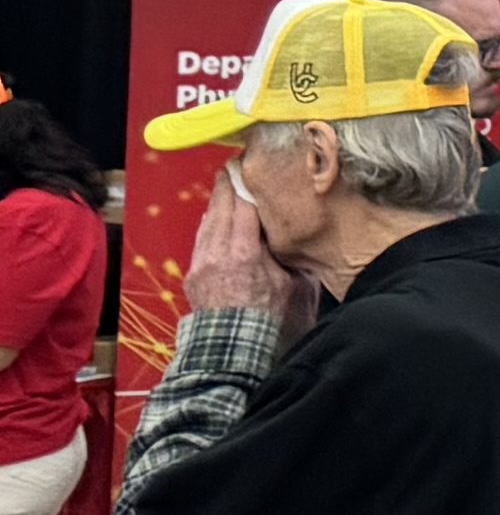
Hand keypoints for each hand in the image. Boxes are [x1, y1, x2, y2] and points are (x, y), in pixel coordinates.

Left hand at [180, 182, 300, 321]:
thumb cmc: (267, 318)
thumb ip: (286, 255)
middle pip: (222, 210)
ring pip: (208, 223)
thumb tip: (289, 236)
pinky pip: (201, 240)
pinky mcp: (194, 274)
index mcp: (245, 252)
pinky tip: (213, 217)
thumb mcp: (291, 284)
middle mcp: (219, 252)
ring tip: (222, 187)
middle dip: (226, 187)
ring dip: (216, 203)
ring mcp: (203, 263)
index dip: (246, 185)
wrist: (233, 345)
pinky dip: (208, 224)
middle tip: (231, 168)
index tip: (247, 168)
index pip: (244, 208)